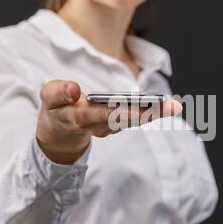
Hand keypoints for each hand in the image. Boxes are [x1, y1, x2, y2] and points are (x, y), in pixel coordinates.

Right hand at [36, 80, 181, 164]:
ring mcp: (108, 127)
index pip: (100, 115)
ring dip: (154, 114)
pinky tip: (168, 106)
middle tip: (172, 106)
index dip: (119, 112)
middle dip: (147, 113)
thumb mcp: (48, 99)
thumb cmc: (55, 109)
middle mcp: (97, 125)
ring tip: (174, 105)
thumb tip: (74, 90)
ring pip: (132, 121)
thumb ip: (58, 93)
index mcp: (79, 117)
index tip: (138, 109)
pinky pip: (135, 118)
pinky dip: (151, 112)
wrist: (59, 133)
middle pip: (124, 120)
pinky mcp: (116, 124)